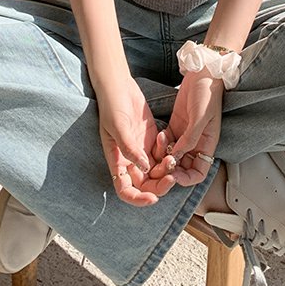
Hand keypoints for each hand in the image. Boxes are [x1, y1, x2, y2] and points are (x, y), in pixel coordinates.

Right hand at [96, 75, 177, 204]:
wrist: (118, 87)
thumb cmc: (112, 106)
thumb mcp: (118, 126)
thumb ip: (130, 148)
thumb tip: (144, 168)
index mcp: (117, 161)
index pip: (125, 190)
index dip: (138, 199)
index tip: (153, 198)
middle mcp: (129, 161)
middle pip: (145, 184)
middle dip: (159, 186)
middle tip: (172, 178)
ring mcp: (141, 151)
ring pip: (156, 171)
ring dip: (166, 169)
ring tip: (171, 157)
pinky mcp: (150, 141)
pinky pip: (161, 155)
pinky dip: (166, 152)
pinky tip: (164, 138)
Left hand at [150, 74, 223, 186]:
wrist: (202, 74)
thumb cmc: (207, 93)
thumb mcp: (200, 117)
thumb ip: (190, 138)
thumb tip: (178, 156)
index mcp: (207, 145)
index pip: (198, 173)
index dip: (187, 178)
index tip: (174, 175)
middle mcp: (196, 144)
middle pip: (183, 167)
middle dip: (172, 169)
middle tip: (161, 164)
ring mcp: (184, 135)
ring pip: (172, 156)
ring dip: (164, 156)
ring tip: (160, 147)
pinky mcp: (175, 126)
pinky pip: (166, 142)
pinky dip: (161, 143)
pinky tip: (160, 136)